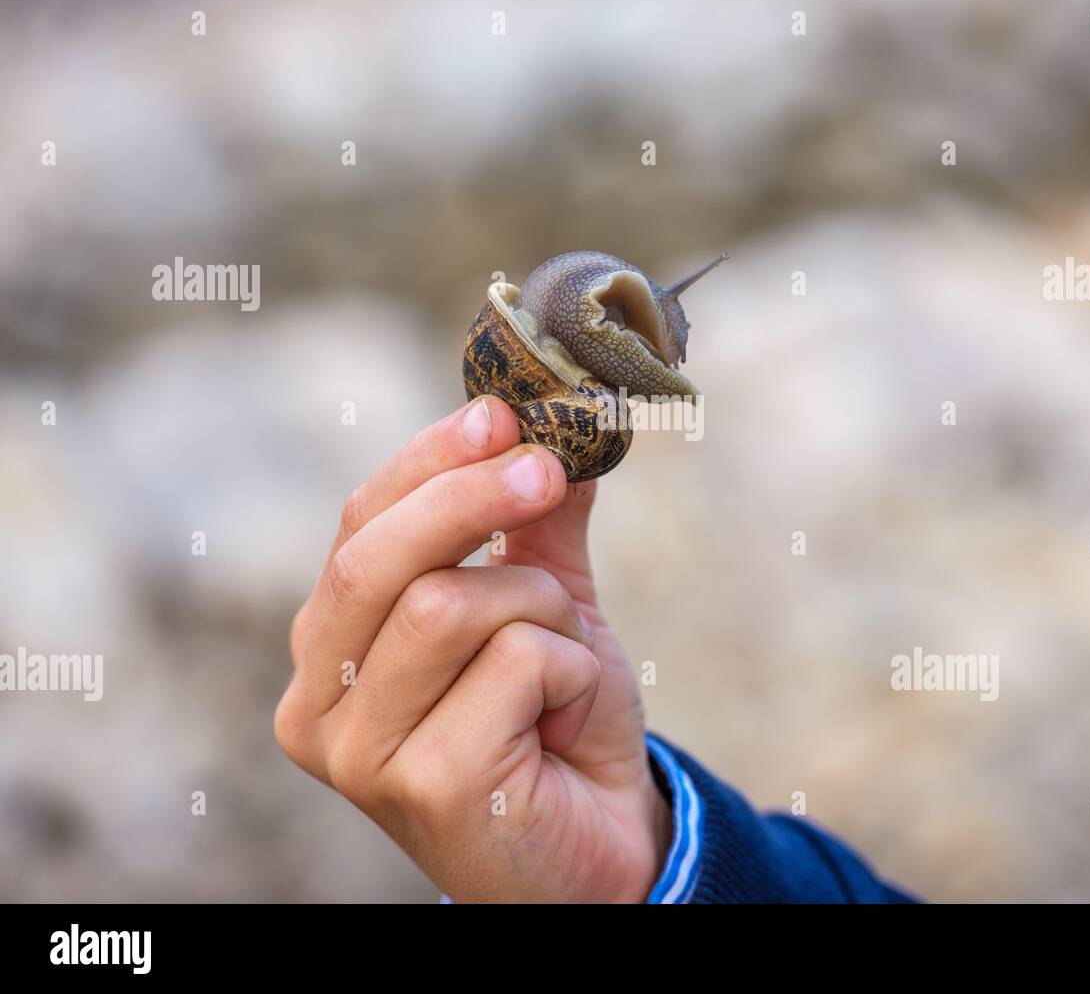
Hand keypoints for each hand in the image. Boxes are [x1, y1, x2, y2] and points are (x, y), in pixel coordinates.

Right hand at [274, 397, 671, 901]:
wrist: (603, 846)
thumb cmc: (557, 727)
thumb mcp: (546, 608)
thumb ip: (539, 527)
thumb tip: (562, 424)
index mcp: (328, 648)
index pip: (356, 528)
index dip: (426, 461)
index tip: (498, 412)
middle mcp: (317, 702)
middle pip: (376, 559)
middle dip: (473, 498)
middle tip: (550, 468)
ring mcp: (358, 753)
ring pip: (448, 606)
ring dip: (540, 611)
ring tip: (565, 662)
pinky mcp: (419, 786)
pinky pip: (511, 663)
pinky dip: (567, 671)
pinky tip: (563, 723)